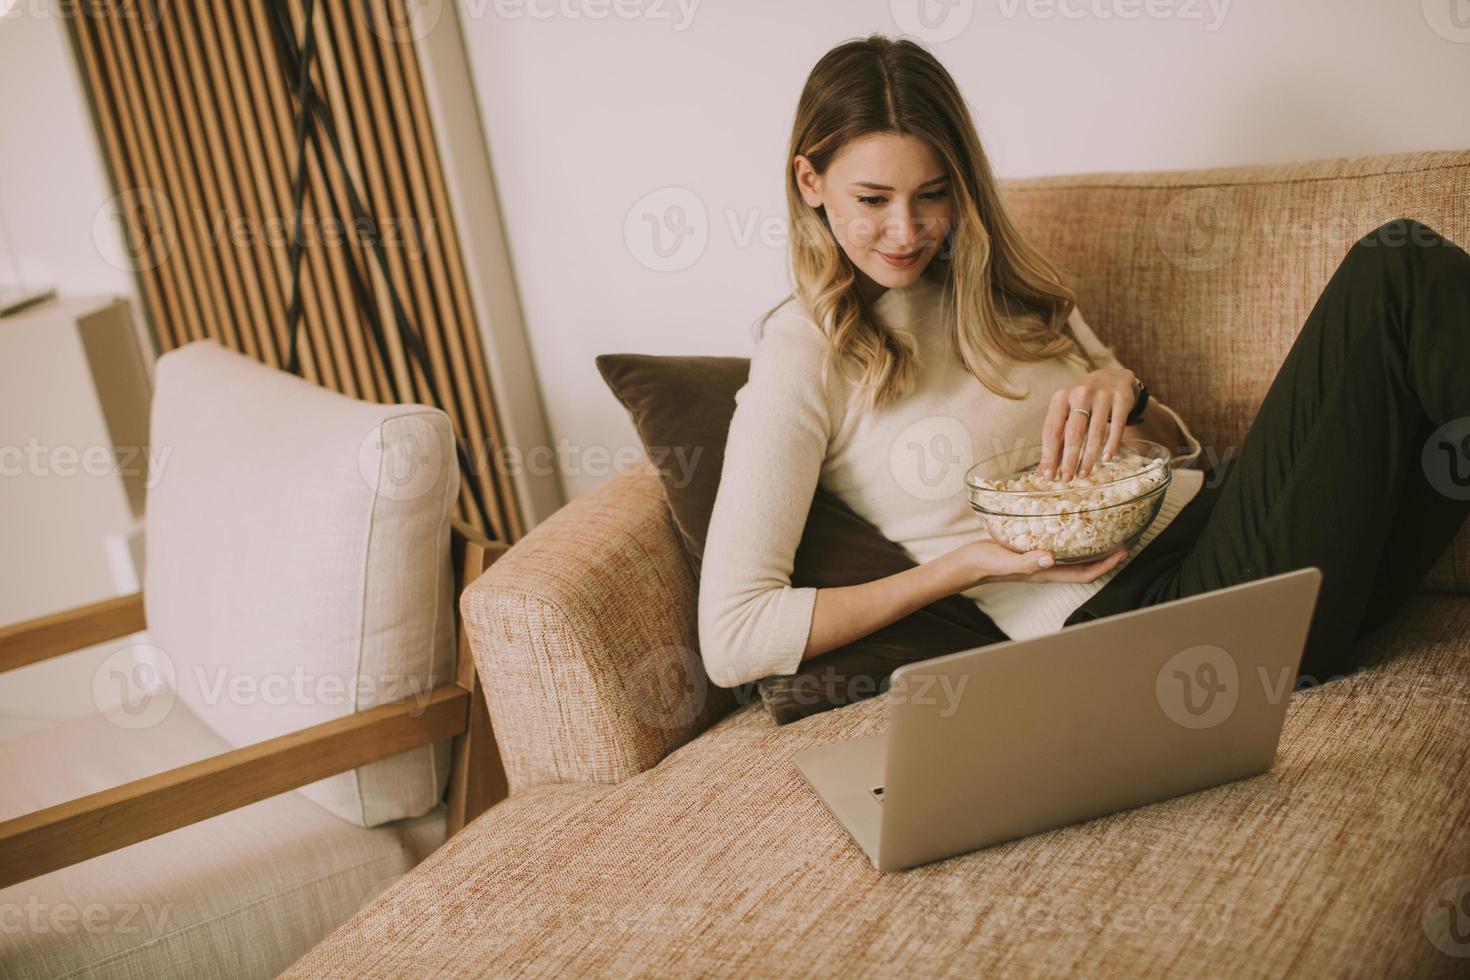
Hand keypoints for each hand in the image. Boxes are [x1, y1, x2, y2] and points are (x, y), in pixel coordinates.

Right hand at [946, 539, 1129, 589]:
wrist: (967, 562)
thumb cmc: (985, 562)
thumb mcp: (1004, 559)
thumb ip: (1027, 561)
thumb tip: (1050, 558)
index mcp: (1046, 571)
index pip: (1085, 573)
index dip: (1107, 565)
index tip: (1124, 550)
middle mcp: (1049, 567)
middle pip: (1087, 565)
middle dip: (1108, 556)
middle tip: (1126, 537)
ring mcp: (1042, 559)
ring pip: (1076, 556)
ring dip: (1095, 547)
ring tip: (1109, 529)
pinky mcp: (1033, 549)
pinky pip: (1062, 545)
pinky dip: (1075, 537)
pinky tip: (1075, 523)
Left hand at [1038, 368, 1136, 480]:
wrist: (1112, 377)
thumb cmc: (1082, 402)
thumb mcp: (1066, 413)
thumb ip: (1057, 440)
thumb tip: (1045, 471)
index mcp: (1060, 398)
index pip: (1051, 430)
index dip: (1049, 455)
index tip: (1049, 475)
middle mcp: (1080, 394)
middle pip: (1073, 432)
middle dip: (1069, 459)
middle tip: (1067, 479)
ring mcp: (1102, 396)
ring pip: (1095, 432)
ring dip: (1089, 457)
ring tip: (1084, 475)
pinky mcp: (1121, 400)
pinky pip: (1117, 427)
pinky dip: (1111, 445)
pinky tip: (1106, 460)